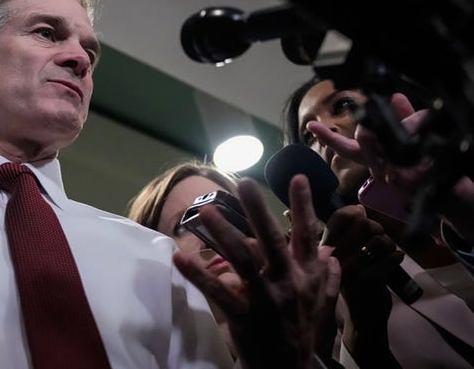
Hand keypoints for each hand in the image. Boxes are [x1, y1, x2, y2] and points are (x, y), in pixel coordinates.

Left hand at [174, 175, 340, 368]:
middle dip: (259, 210)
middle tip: (245, 183)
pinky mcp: (244, 316)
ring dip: (223, 234)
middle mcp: (288, 282)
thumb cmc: (303, 332)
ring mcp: (266, 299)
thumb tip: (330, 251)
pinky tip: (179, 256)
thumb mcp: (323, 304)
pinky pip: (218, 292)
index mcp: (307, 276)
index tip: (297, 177)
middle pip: (272, 240)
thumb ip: (327, 276)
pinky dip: (197, 274)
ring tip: (205, 212)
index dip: (304, 206)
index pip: (308, 235)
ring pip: (243, 260)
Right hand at [307, 93, 473, 241]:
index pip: (345, 146)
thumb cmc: (428, 164)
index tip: (311, 125)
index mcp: (372, 157)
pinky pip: (405, 142)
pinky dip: (418, 131)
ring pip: (386, 136)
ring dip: (405, 126)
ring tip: (419, 130)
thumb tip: (395, 97)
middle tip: (391, 121)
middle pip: (363, 136)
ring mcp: (387, 173)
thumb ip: (404, 116)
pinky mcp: (401, 177)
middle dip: (377, 125)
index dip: (327, 136)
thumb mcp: (414, 136)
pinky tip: (425, 137)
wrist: (448, 189)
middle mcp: (374, 167)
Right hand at [321, 206, 401, 367]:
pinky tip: (394, 262)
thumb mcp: (345, 255)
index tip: (361, 215)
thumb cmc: (354, 280)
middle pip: (363, 225)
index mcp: (325, 248)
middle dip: (378, 229)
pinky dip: (397, 257)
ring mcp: (350, 269)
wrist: (361, 317)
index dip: (353, 212)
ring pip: (380, 240)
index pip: (337, 218)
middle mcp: (333, 257)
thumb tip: (359, 208)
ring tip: (386, 253)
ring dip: (389, 245)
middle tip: (378, 240)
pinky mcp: (367, 280)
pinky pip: (390, 257)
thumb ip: (350, 232)